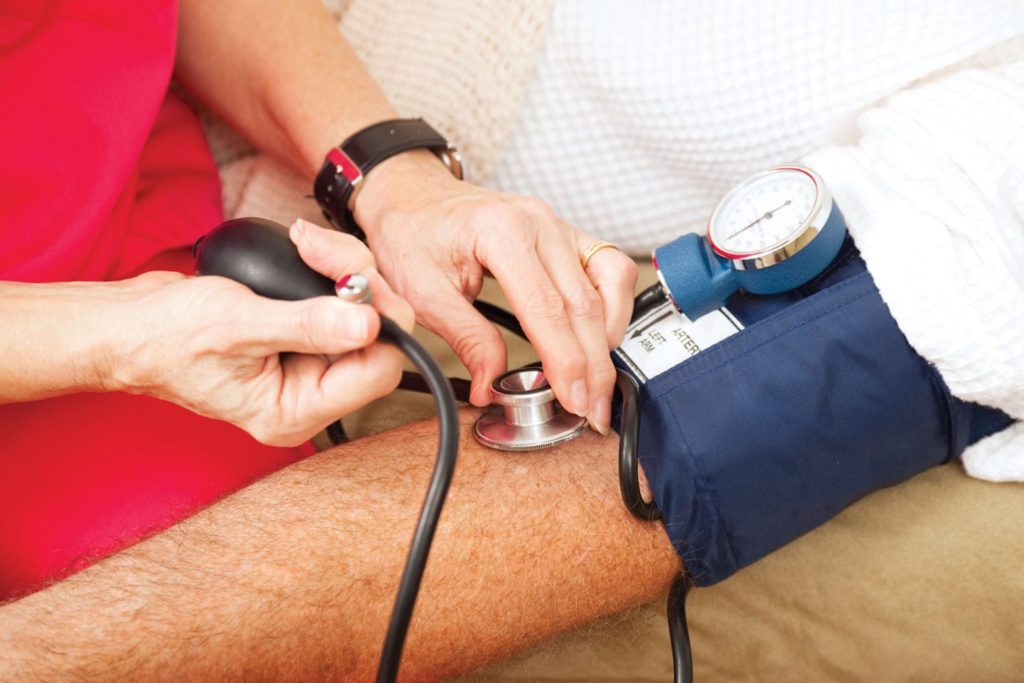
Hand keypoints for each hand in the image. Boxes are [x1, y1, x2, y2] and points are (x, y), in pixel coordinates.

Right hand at [109, 221, 413, 445]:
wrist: (131, 326)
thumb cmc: (168, 335)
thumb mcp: (238, 325)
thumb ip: (307, 326)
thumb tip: (367, 323)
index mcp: (298, 410)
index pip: (378, 370)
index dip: (378, 321)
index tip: (353, 280)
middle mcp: (311, 394)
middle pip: (377, 339)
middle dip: (360, 283)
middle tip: (319, 248)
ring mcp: (308, 365)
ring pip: (363, 313)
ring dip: (345, 267)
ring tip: (304, 241)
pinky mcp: (304, 337)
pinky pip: (341, 302)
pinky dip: (331, 269)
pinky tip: (304, 248)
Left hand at [356, 153, 637, 433]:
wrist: (413, 196)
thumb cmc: (412, 234)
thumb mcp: (422, 292)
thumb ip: (465, 339)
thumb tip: (491, 386)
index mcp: (501, 231)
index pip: (546, 308)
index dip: (565, 361)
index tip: (573, 399)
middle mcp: (539, 222)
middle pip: (583, 303)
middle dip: (593, 365)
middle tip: (592, 410)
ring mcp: (558, 225)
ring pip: (608, 282)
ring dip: (609, 337)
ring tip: (597, 380)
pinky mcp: (567, 234)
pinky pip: (609, 266)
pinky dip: (613, 305)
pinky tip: (600, 337)